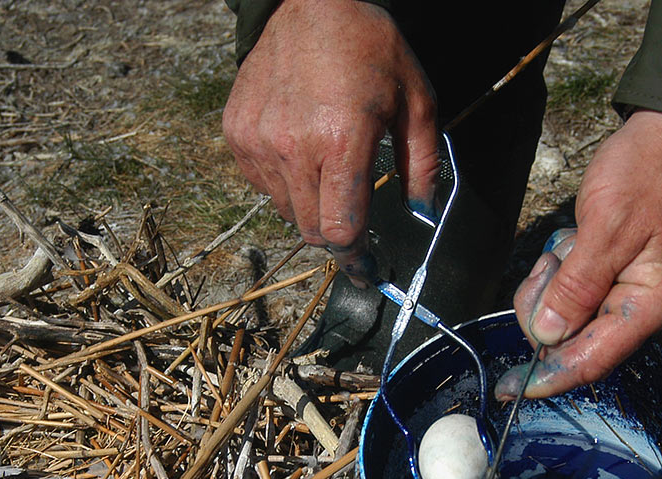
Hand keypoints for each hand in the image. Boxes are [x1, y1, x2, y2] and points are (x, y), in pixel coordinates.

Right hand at [222, 0, 438, 282]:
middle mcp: (294, 148)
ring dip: (310, 209)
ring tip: (328, 173)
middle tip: (353, 230)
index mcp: (342, 142)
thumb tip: (423, 213)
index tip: (364, 269)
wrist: (309, 2)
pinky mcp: (238, 134)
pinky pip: (262, 185)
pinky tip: (301, 153)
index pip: (340, 230)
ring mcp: (260, 142)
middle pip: (311, 230)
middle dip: (336, 238)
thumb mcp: (417, 100)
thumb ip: (423, 164)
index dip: (354, 258)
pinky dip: (284, 184)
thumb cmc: (369, 47)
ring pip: (285, 211)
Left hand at [511, 110, 661, 397]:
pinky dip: (556, 269)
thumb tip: (549, 336)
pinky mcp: (605, 276)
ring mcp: (620, 292)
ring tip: (569, 243)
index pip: (592, 359)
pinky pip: (563, 291)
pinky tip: (573, 239)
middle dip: (545, 307)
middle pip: (569, 340)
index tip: (510, 389)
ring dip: (550, 284)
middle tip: (553, 261)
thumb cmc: (647, 174)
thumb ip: (577, 285)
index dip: (549, 377)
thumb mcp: (608, 226)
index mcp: (649, 304)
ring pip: (560, 316)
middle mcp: (636, 307)